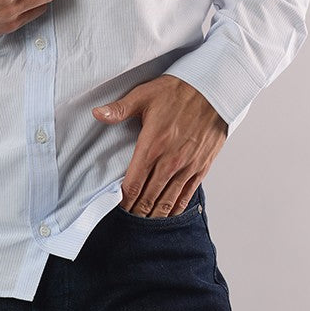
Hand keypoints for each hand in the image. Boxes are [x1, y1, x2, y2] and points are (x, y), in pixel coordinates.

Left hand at [93, 75, 227, 216]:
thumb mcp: (144, 95)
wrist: (213, 90)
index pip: (134, 183)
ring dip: (155, 213)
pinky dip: (176, 207)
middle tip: (128, 218)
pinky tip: (168, 213)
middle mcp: (170, 161)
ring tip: (145, 220)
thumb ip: (119, 109)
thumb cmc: (177, 91)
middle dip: (137, 211)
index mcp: (152, 145)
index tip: (117, 205)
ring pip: (167, 200)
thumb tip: (96, 113)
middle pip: (149, 197)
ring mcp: (187, 166)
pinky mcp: (201, 167)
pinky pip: (186, 194)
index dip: (124, 200)